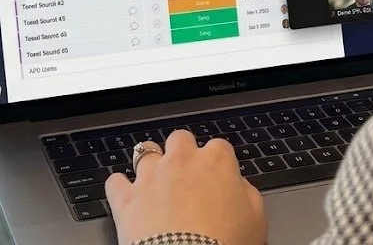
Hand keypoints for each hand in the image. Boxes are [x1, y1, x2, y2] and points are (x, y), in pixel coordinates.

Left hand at [105, 130, 266, 244]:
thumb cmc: (225, 242)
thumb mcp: (256, 220)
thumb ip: (248, 194)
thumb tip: (240, 188)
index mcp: (217, 161)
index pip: (219, 147)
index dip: (218, 161)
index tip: (218, 176)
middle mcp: (181, 160)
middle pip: (180, 138)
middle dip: (182, 152)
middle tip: (186, 174)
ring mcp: (151, 176)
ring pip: (145, 152)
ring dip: (150, 164)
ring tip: (155, 181)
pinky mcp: (127, 197)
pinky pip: (115, 181)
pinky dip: (120, 187)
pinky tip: (127, 196)